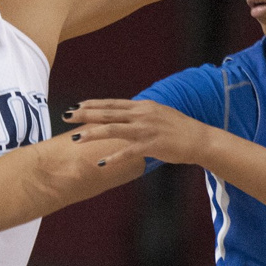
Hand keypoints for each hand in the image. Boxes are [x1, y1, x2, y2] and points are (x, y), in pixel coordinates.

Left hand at [64, 98, 207, 168]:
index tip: (75, 106)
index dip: (92, 104)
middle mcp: (141, 115)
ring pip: (114, 129)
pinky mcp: (152, 145)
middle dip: (85, 114)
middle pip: (108, 113)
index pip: (111, 103)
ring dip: (93, 134)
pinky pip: (128, 152)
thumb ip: (138, 114)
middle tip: (66, 116)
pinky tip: (101, 162)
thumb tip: (121, 115)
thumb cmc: (177, 128)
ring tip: (76, 139)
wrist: (199, 138)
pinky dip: (114, 156)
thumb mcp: (156, 113)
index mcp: (141, 106)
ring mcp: (146, 129)